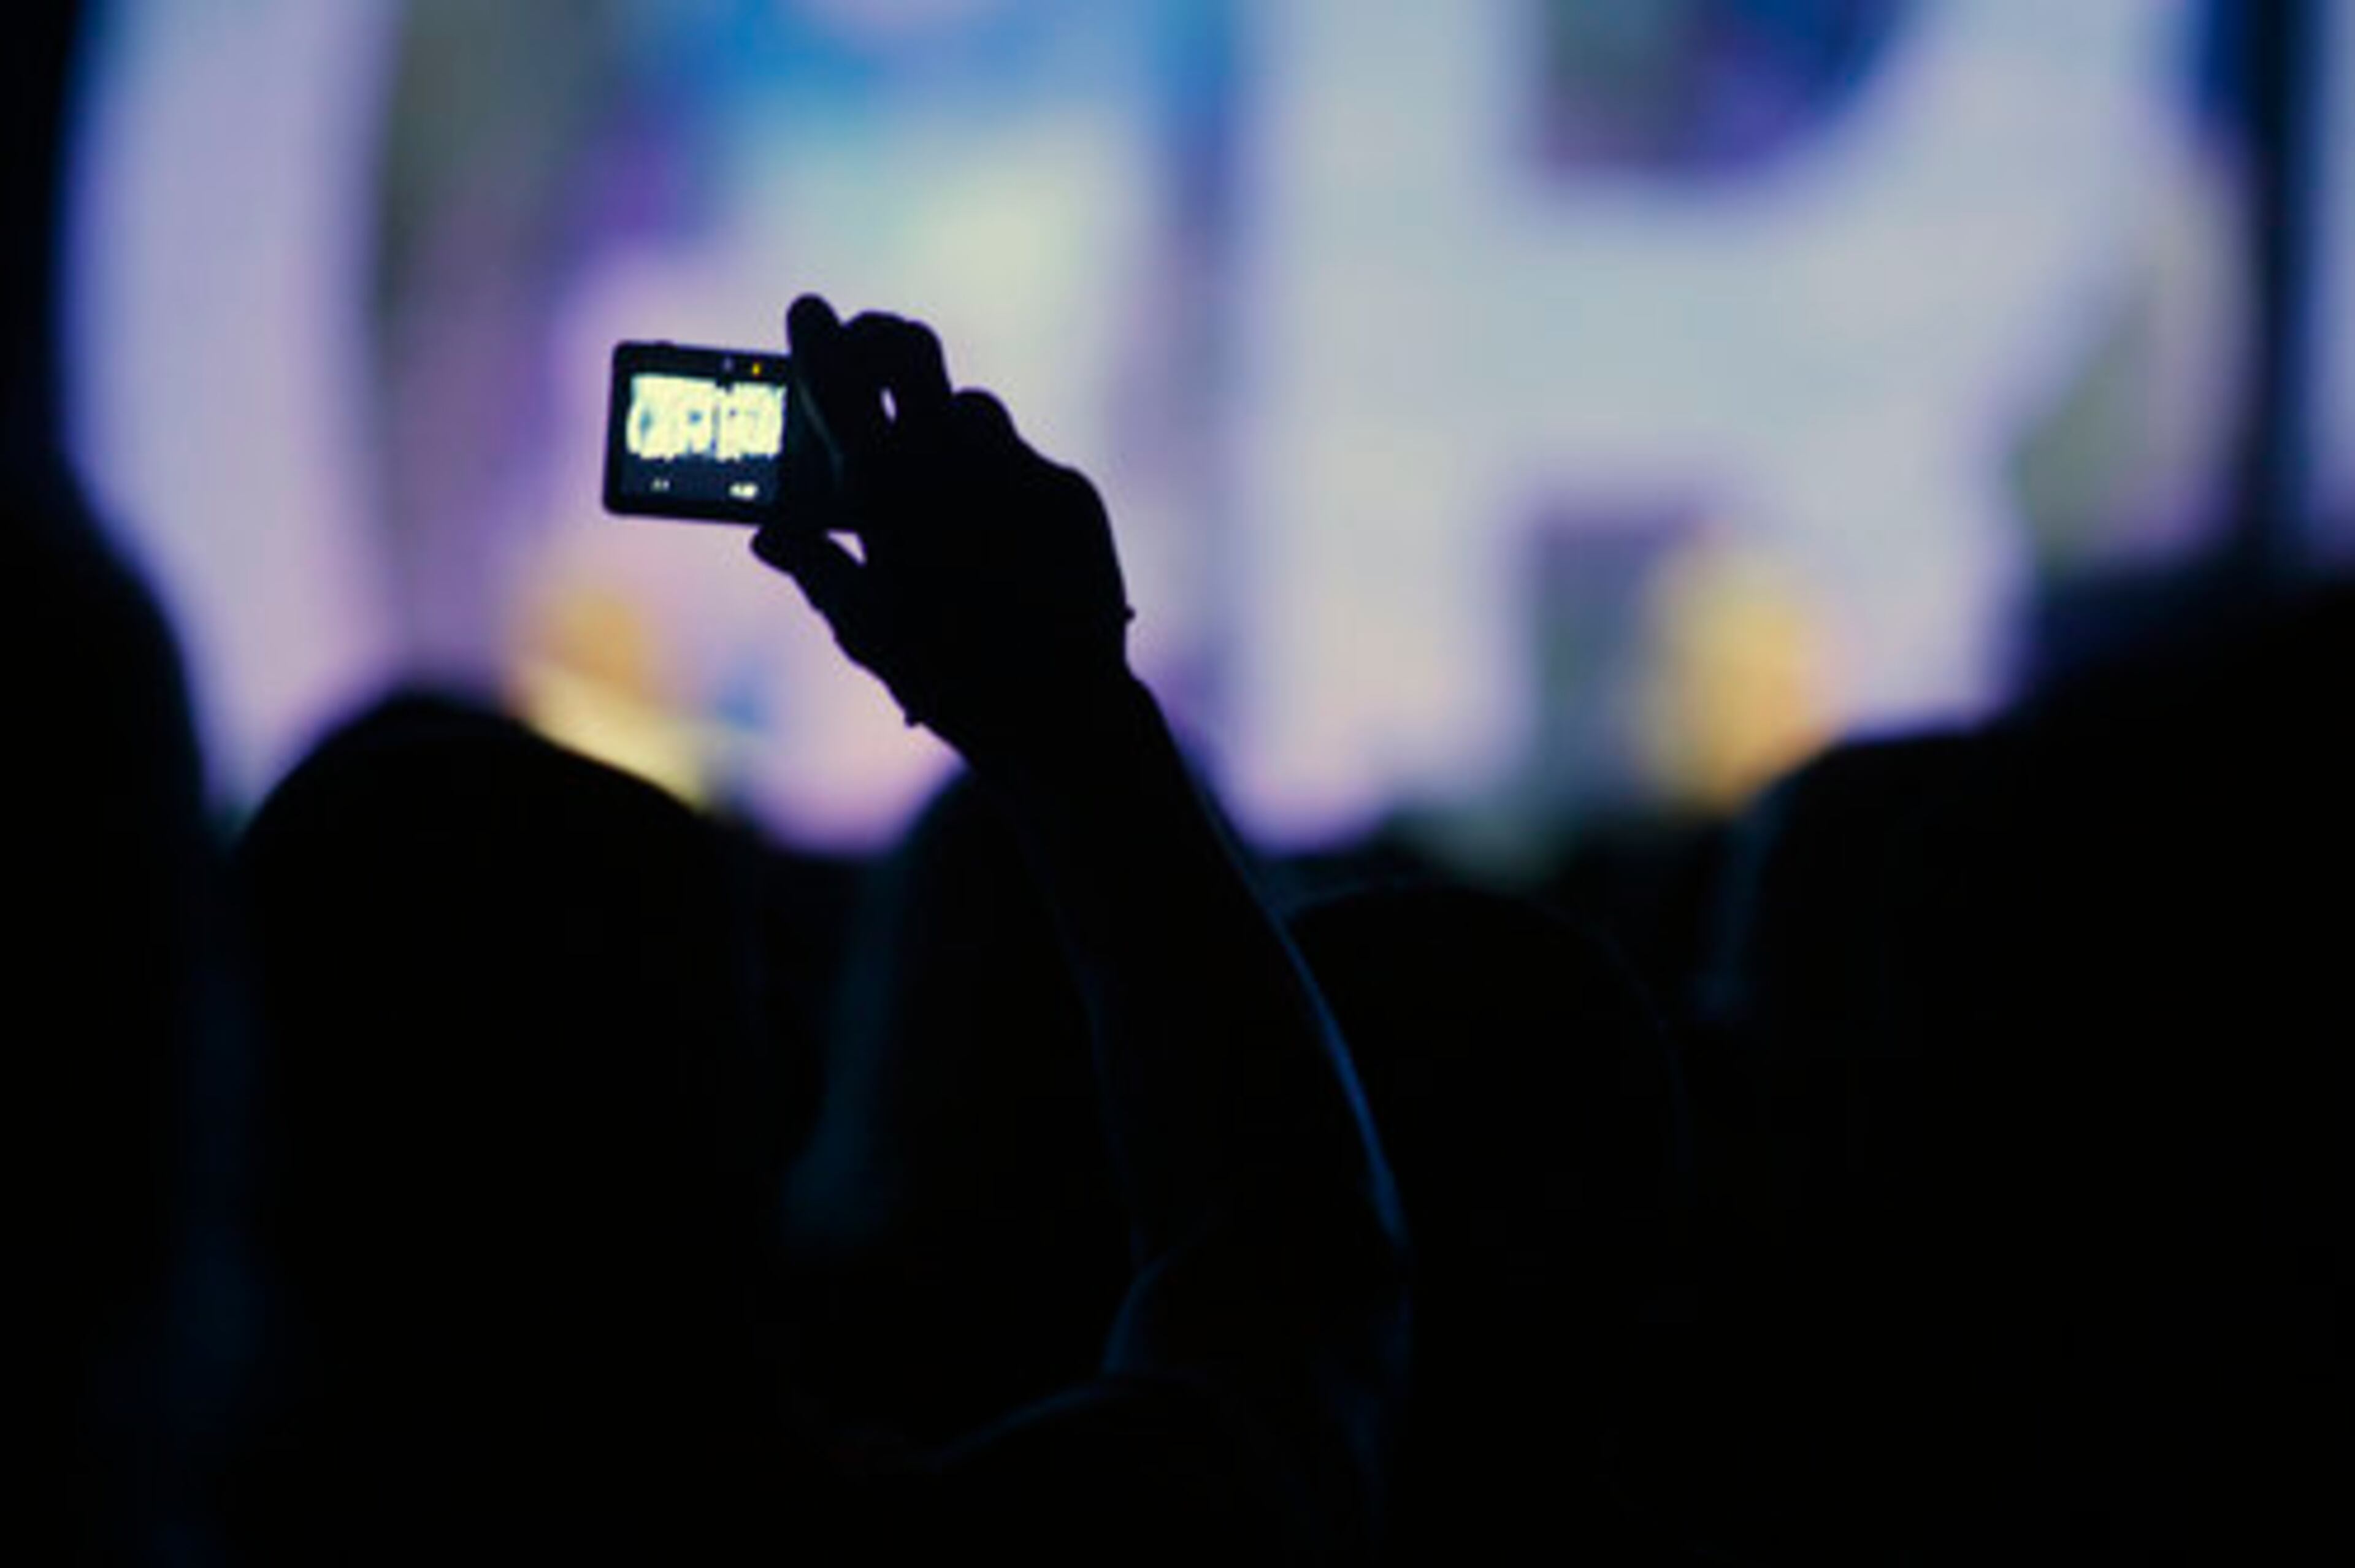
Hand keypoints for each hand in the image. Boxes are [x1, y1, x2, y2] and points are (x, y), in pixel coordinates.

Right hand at [753, 296, 1133, 758]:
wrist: (1060, 708)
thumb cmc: (945, 676)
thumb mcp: (863, 627)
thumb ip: (814, 565)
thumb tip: (769, 535)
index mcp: (885, 486)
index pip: (837, 376)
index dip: (816, 337)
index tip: (807, 313)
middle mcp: (953, 458)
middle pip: (911, 349)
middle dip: (880, 338)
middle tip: (864, 346)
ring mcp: (1019, 468)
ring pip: (971, 410)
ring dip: (944, 427)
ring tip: (935, 477)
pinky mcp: (1070, 490)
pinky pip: (1024, 465)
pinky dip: (1001, 486)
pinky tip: (1000, 537)